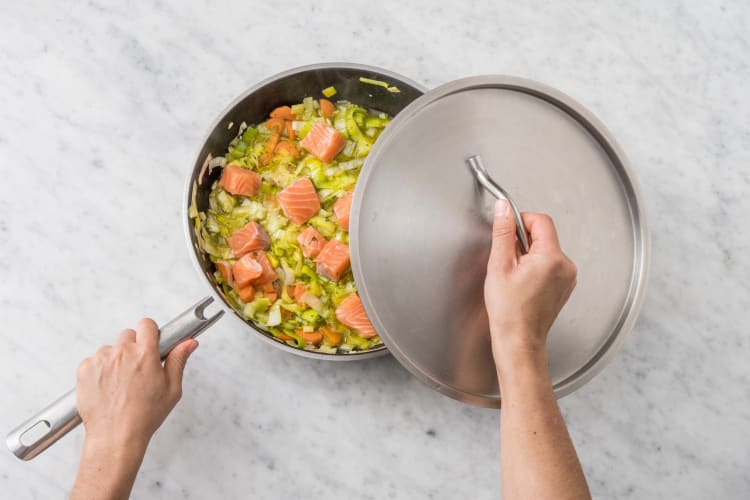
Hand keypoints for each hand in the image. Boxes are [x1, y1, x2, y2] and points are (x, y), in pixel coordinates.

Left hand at [75, 318, 197, 449]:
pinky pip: (94, 361)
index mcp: (145, 355)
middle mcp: (122, 353)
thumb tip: (189, 342)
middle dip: (133, 348)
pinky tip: (108, 387)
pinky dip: (100, 370)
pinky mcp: (84, 369)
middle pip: (128, 335)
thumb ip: (178, 360)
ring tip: (121, 383)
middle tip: (137, 370)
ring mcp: (100, 360)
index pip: (147, 324)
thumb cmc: (144, 416)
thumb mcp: (172, 389)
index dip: (150, 333)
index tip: (151, 342)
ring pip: (110, 349)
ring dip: (116, 360)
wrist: (115, 436)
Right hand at [484, 200, 576, 369]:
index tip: (507, 231)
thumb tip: (503, 208)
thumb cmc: (509, 310)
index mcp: (552, 258)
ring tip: (514, 277)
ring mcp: (568, 277)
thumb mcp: (499, 265)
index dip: (521, 221)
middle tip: (507, 262)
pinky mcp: (564, 286)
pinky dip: (535, 267)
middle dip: (523, 242)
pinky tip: (523, 284)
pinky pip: (550, 265)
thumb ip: (503, 232)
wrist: (519, 340)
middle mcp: (566, 266)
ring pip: (546, 250)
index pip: (540, 220)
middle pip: (544, 235)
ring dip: (528, 255)